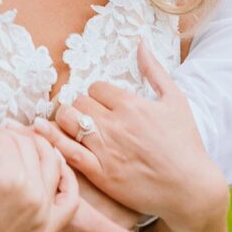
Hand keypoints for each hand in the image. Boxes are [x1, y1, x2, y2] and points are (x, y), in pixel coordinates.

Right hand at [0, 119, 78, 231]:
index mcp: (9, 180)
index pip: (4, 138)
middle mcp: (33, 198)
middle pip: (28, 147)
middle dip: (7, 141)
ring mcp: (43, 218)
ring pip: (53, 164)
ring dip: (36, 150)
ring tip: (15, 150)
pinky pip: (69, 199)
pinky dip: (65, 179)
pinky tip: (51, 169)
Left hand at [34, 42, 227, 231]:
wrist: (191, 189)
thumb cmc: (186, 143)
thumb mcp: (176, 99)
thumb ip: (154, 70)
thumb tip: (141, 42)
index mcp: (131, 104)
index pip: (96, 88)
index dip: (98, 96)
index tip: (104, 106)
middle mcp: (115, 124)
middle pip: (79, 103)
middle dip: (81, 108)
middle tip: (89, 118)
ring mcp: (106, 150)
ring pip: (69, 122)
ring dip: (67, 121)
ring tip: (74, 127)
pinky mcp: (101, 174)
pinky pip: (68, 152)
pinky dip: (52, 139)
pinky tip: (40, 130)